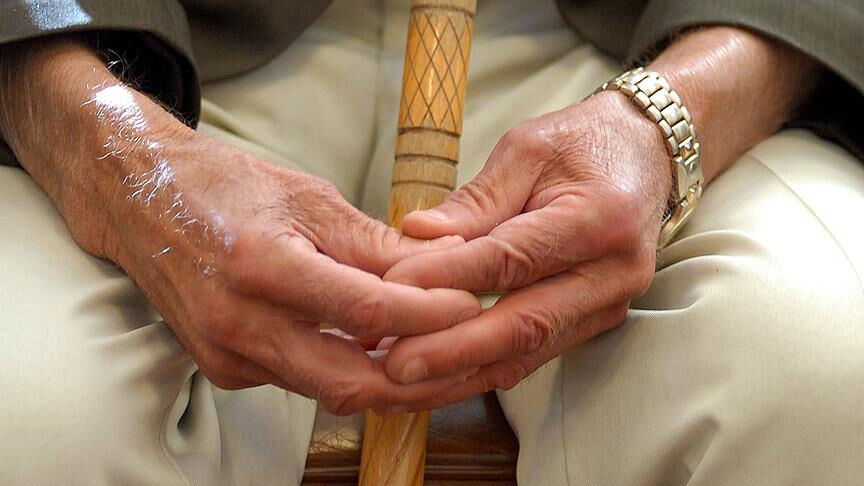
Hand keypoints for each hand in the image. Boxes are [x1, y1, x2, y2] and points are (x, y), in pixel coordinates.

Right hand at [0, 39, 480, 414]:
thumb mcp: (308, 197)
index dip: (428, 315)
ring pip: (331, 391)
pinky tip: (384, 351)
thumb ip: (376, 240)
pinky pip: (303, 383)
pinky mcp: (224, 370)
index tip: (473, 306)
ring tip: (445, 358)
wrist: (137, 200)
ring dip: (392, 381)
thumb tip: (447, 260)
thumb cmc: (224, 187)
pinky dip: (349, 372)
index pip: (365, 309)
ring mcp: (227, 356)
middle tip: (477, 358)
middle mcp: (239, 323)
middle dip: (423, 380)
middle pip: (351, 381)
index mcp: (262, 264)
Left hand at [377, 91, 668, 410]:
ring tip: (404, 384)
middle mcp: (613, 272)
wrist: (645, 155)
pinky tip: (439, 377)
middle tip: (394, 365)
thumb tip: (417, 235)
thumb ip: (475, 200)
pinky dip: (484, 368)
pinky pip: (535, 354)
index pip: (513, 259)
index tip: (393, 287)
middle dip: (453, 350)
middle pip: (525, 323)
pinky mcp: (595, 321)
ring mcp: (609, 304)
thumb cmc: (581, 144)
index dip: (450, 277)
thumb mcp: (525, 150)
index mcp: (599, 218)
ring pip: (528, 352)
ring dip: (462, 372)